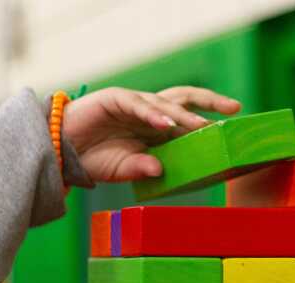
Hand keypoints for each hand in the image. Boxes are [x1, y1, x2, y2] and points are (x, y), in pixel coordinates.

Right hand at [62, 86, 240, 182]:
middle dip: (210, 101)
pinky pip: (138, 105)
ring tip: (201, 126)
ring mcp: (133, 103)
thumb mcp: (123, 168)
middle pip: (185, 99)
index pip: (187, 118)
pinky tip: (167, 124)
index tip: (233, 128)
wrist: (59, 151)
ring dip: (184, 114)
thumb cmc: (93, 159)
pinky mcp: (115, 99)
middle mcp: (149, 111)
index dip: (209, 121)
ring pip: (165, 102)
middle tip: (234, 108)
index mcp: (155, 127)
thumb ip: (142, 169)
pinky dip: (153, 114)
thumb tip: (161, 171)